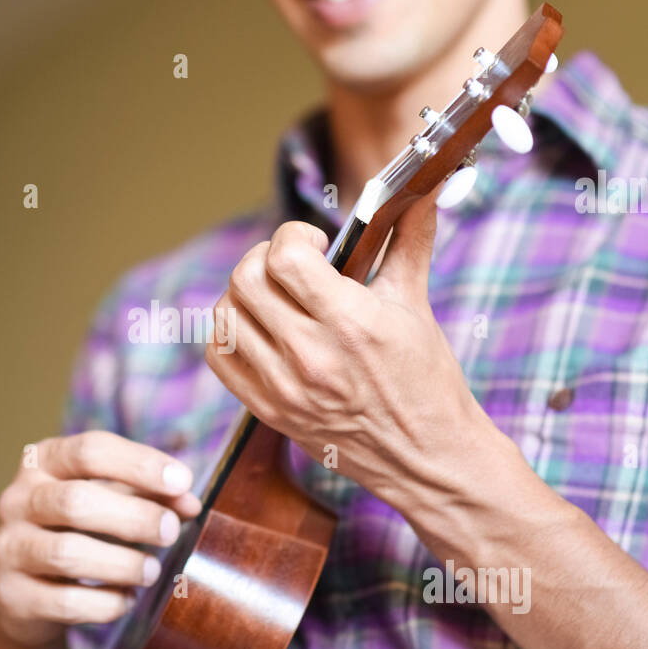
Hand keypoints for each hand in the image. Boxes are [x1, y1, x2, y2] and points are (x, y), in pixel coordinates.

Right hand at [0, 431, 202, 646]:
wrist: (18, 589)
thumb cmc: (73, 530)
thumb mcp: (106, 501)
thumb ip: (147, 495)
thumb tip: (190, 504)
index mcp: (42, 462)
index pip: (90, 451)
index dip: (140, 464)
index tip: (182, 481)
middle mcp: (17, 500)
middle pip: (77, 501)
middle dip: (134, 517)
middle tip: (170, 532)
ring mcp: (9, 548)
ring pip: (68, 553)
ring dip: (122, 563)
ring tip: (151, 571)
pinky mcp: (12, 596)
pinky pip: (65, 601)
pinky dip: (106, 603)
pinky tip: (125, 600)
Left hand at [205, 191, 485, 512]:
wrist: (426, 459)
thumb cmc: (427, 381)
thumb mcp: (418, 306)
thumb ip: (411, 240)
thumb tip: (422, 189)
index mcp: (351, 323)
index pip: (285, 257)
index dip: (293, 236)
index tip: (315, 245)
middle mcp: (311, 356)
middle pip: (246, 280)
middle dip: (265, 259)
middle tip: (291, 267)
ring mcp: (284, 387)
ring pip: (226, 316)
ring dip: (244, 294)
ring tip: (274, 297)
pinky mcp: (270, 411)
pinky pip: (220, 357)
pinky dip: (230, 333)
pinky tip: (258, 328)